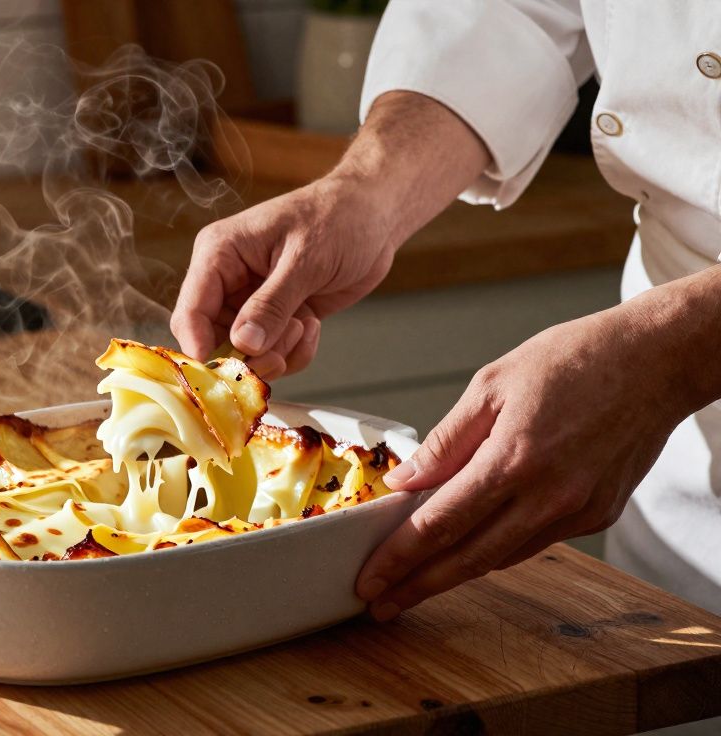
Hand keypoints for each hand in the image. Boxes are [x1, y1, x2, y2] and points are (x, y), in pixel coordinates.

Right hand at [170, 176, 395, 378]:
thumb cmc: (338, 219)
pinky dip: (294, 352)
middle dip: (247, 355)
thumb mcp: (305, 261)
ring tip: (305, 326)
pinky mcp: (276, 318)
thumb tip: (243, 343)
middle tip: (279, 356)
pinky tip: (313, 325)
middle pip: (213, 339)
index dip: (198, 345)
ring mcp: (251, 302)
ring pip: (244, 353)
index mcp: (220, 253)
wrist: (373, 216)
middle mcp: (228, 280)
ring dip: (276, 353)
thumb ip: (271, 304)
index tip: (221, 374)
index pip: (191, 309)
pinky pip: (272, 353)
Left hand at [355, 303, 693, 620]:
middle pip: (468, 558)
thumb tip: (404, 482)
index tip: (370, 579)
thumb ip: (445, 441)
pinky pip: (534, 543)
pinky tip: (470, 548)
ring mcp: (578, 511)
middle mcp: (549, 495)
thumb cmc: (574, 359)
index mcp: (514, 459)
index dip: (400, 557)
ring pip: (502, 557)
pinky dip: (496, 549)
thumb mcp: (492, 384)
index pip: (441, 523)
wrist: (657, 360)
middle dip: (418, 586)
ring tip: (414, 582)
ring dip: (455, 574)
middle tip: (380, 604)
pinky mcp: (598, 515)